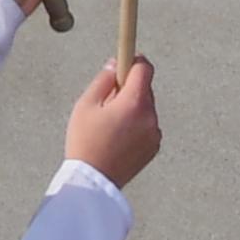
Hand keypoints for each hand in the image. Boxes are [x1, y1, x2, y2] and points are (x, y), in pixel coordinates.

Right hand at [64, 57, 162, 189]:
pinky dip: (137, 123)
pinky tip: (118, 136)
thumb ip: (103, 80)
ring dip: (133, 106)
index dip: (135, 60)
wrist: (94, 180)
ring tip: (110, 122)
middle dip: (129, 87)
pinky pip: (148, 125)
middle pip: (145, 88)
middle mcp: (150, 116)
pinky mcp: (154, 147)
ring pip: (146, 107)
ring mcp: (154, 133)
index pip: (145, 69)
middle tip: (106, 99)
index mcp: (134, 103)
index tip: (125, 60)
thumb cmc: (85, 140)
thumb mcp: (86, 104)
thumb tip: (115, 64)